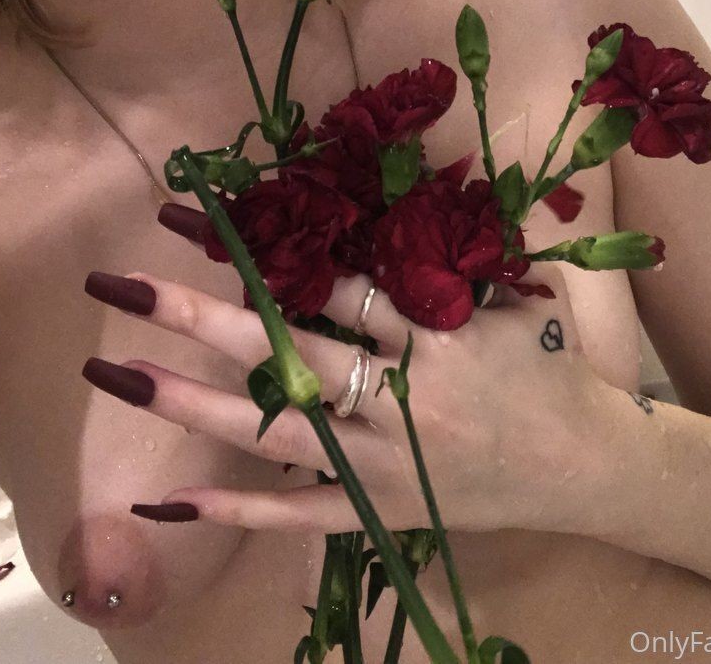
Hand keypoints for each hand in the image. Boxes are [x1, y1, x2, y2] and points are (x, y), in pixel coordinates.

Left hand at [82, 264, 604, 535]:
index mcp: (439, 338)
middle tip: (131, 285)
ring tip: (122, 374)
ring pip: (279, 431)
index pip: (340, 290)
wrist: (588, 465)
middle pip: (289, 353)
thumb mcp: (514, 300)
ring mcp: (387, 463)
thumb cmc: (550, 370)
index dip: (275, 253)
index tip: (212, 221)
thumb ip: (457, 258)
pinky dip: (241, 509)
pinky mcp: (383, 509)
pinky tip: (175, 501)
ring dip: (196, 403)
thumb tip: (394, 198)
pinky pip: (303, 513)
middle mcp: (405, 400)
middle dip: (206, 317)